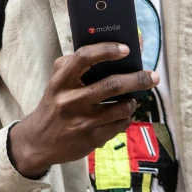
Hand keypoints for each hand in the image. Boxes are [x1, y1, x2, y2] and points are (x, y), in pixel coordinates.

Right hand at [8, 42, 159, 177]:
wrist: (38, 142)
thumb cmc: (54, 103)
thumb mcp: (56, 81)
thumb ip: (75, 64)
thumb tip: (110, 51)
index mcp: (61, 81)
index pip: (84, 57)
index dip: (107, 50)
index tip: (126, 49)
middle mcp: (70, 100)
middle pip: (111, 85)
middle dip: (137, 79)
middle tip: (153, 76)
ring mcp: (81, 122)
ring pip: (120, 107)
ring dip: (132, 101)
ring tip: (134, 98)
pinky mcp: (90, 139)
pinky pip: (119, 125)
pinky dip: (126, 117)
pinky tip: (123, 114)